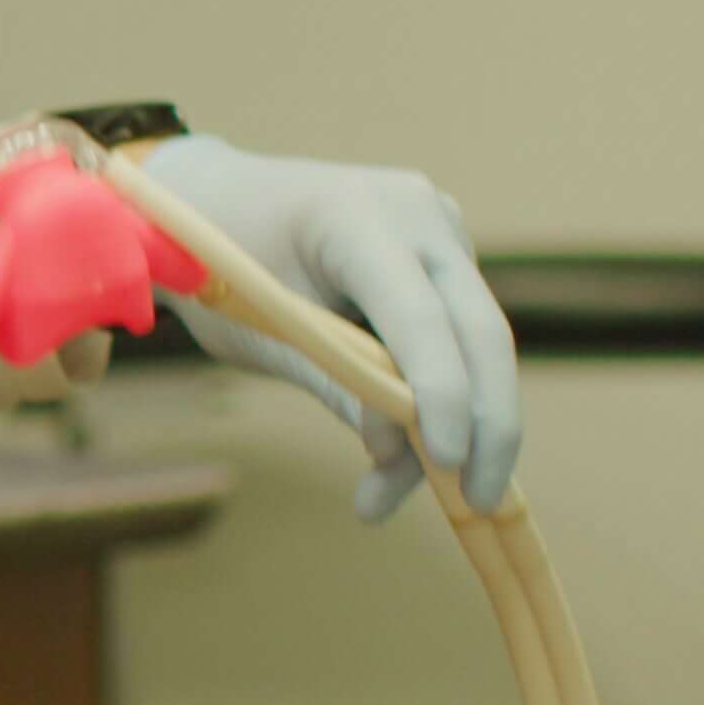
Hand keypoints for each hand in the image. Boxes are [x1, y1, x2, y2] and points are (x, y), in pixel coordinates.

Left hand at [138, 136, 521, 520]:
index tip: (450, 464)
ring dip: (468, 423)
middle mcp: (418, 213)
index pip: (421, 315)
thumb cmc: (220, 265)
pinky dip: (450, 397)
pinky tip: (415, 456)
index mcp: (356, 215)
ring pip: (481, 341)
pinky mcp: (447, 256)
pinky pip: (462, 336)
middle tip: (478, 504)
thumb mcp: (262, 332)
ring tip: (401, 492)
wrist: (214, 200)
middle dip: (488, 424)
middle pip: (480, 330)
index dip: (442, 392)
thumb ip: (337, 386)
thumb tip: (400, 453)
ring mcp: (441, 230)